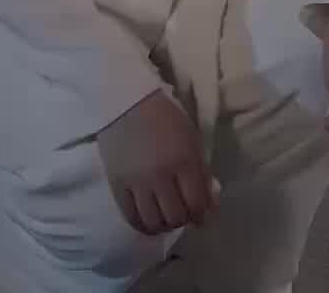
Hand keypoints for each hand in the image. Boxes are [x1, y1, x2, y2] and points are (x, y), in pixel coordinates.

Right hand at [96, 89, 219, 236]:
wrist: (127, 102)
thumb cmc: (165, 117)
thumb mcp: (191, 139)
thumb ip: (202, 173)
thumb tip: (211, 207)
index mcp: (183, 160)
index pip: (196, 203)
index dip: (201, 215)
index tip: (201, 216)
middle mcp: (160, 174)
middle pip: (175, 216)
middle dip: (184, 220)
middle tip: (183, 214)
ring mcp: (136, 182)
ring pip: (154, 222)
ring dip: (164, 225)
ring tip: (167, 219)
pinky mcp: (117, 185)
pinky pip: (131, 217)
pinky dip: (143, 225)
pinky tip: (150, 221)